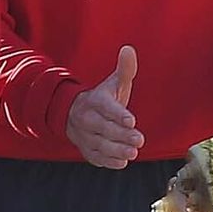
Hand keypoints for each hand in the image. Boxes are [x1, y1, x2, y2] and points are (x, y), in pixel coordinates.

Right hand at [65, 44, 144, 169]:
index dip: (118, 114)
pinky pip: (95, 157)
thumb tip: (129, 49)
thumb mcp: (113, 83)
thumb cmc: (102, 99)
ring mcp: (85, 136)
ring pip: (100, 144)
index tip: (131, 120)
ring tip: (133, 152)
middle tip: (139, 140)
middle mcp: (87, 119)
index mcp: (95, 101)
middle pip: (103, 128)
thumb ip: (125, 69)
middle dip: (121, 135)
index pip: (106, 107)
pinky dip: (108, 161)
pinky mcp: (86, 150)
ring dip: (117, 150)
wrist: (73, 114)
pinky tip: (122, 162)